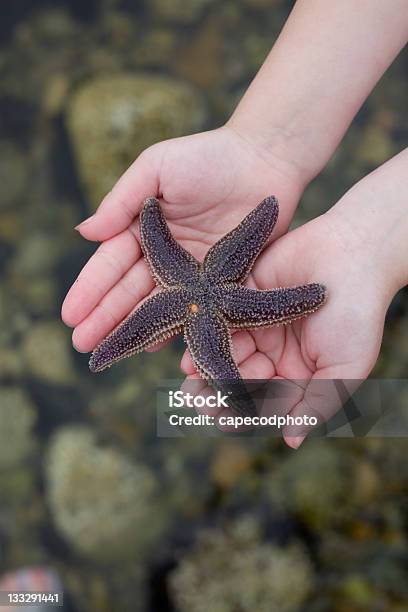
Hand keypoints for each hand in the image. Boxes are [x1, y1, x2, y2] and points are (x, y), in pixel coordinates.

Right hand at [61, 125, 303, 351]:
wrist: (264, 158)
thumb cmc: (207, 156)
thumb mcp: (156, 168)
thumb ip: (121, 200)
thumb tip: (83, 233)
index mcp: (144, 228)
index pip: (111, 264)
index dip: (91, 290)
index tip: (70, 315)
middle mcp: (165, 255)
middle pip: (130, 291)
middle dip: (105, 318)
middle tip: (82, 344)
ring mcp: (193, 272)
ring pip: (158, 306)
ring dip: (134, 330)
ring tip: (111, 353)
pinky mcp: (222, 282)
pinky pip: (196, 309)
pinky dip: (177, 328)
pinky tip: (155, 346)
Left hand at [181, 202, 395, 446]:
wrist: (352, 255)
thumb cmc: (356, 315)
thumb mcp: (344, 367)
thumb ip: (318, 404)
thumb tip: (291, 440)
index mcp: (299, 375)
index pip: (268, 401)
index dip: (247, 413)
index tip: (228, 421)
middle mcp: (274, 354)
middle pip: (240, 381)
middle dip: (220, 395)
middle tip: (201, 404)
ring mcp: (257, 327)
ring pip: (224, 355)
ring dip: (206, 371)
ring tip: (191, 385)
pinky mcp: (241, 299)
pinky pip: (218, 322)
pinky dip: (204, 338)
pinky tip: (191, 354)